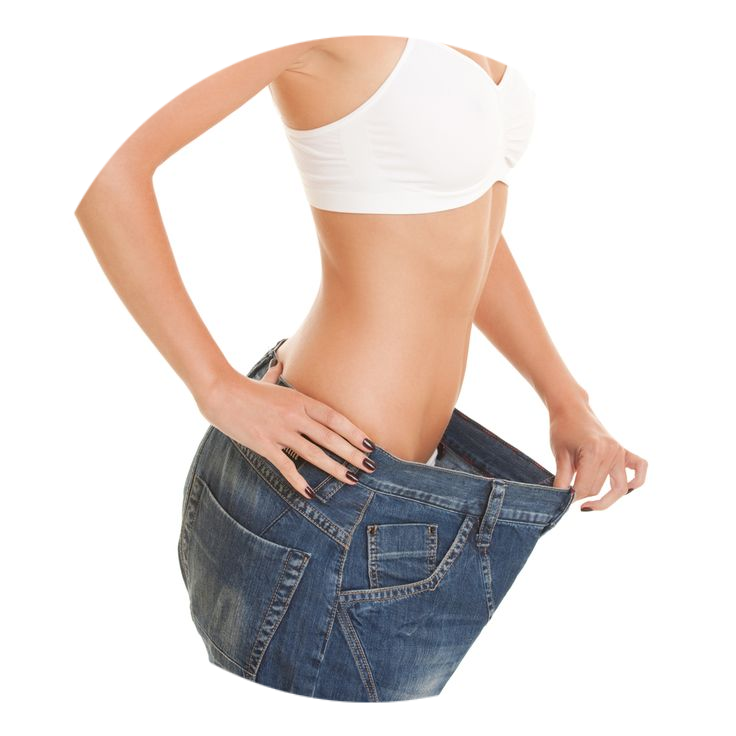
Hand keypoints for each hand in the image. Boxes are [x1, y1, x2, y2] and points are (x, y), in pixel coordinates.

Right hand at [197, 358, 376, 498]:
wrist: (220, 393)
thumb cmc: (245, 388)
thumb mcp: (269, 380)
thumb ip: (278, 375)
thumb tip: (280, 363)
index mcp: (300, 400)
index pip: (334, 418)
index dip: (353, 432)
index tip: (368, 444)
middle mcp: (294, 416)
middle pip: (330, 437)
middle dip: (352, 453)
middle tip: (370, 466)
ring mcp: (280, 431)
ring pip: (314, 453)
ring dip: (334, 468)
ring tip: (352, 479)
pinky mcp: (264, 445)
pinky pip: (286, 466)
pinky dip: (299, 481)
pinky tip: (311, 493)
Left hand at [549, 400, 646, 510]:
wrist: (571, 409)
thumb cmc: (563, 429)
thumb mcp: (559, 454)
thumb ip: (562, 479)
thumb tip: (562, 500)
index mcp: (594, 452)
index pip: (586, 487)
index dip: (572, 496)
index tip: (562, 498)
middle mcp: (611, 452)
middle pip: (599, 488)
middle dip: (583, 495)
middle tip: (568, 494)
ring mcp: (620, 451)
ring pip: (618, 487)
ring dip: (604, 498)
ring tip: (590, 504)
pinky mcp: (624, 450)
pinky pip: (639, 468)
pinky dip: (636, 481)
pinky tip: (627, 489)